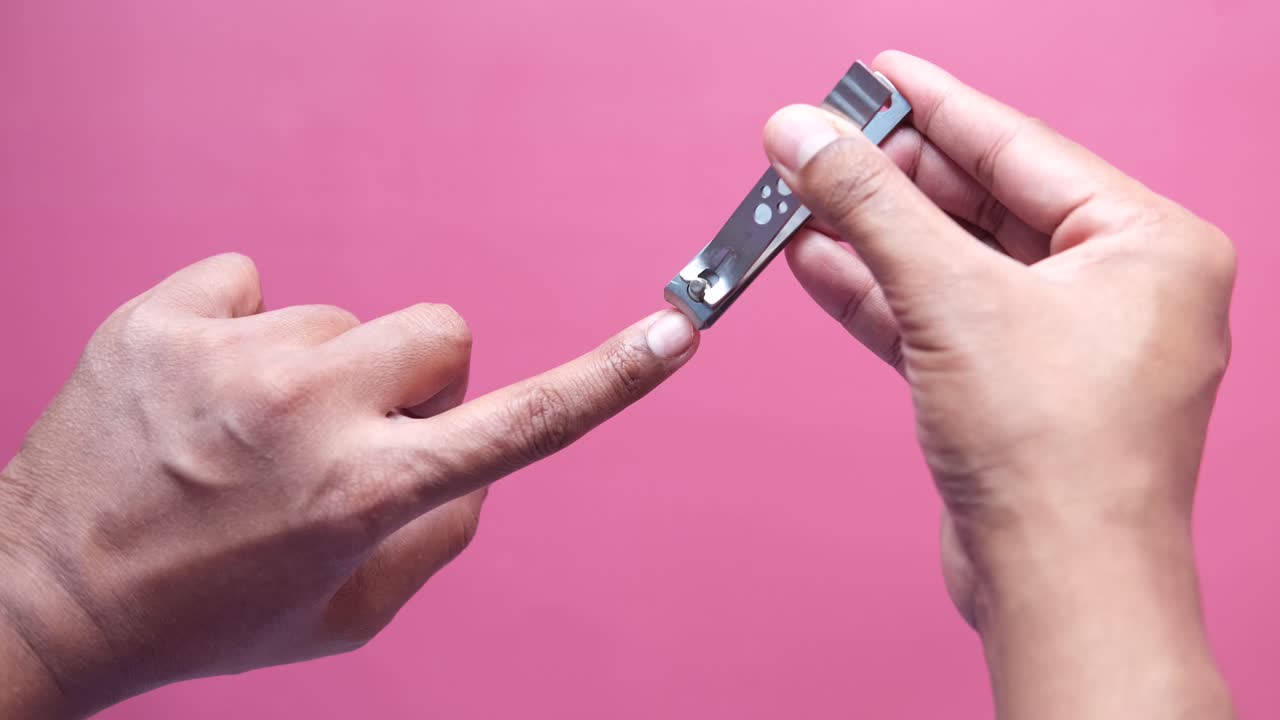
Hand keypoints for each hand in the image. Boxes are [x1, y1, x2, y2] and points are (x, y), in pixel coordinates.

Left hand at [0, 253, 698, 717]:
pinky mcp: (162, 317)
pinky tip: (201, 386)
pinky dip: (240, 329)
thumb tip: (472, 459)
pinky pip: (249, 281)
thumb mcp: (349, 613)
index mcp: (365, 494)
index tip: (675, 332)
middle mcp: (307, 413)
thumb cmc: (207, 614)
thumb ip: (439, 533)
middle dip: (419, 378)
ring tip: (247, 428)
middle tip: (354, 429)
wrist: (44, 596)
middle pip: (440, 332)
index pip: (523, 425)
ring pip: (342, 315)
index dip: (611, 379)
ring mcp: (230, 357)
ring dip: (319, 367)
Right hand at [764, 52, 1234, 717]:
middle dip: (891, 178)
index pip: (1020, 147)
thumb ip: (871, 206)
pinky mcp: (1014, 390)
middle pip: (981, 203)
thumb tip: (804, 135)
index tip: (875, 73)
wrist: (1059, 588)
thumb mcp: (952, 298)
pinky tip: (818, 263)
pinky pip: (941, 318)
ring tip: (798, 197)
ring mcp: (1064, 342)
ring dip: (872, 237)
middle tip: (816, 142)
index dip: (936, 105)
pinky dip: (880, 295)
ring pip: (953, 264)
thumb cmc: (1054, 455)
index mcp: (1147, 244)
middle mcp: (1117, 287)